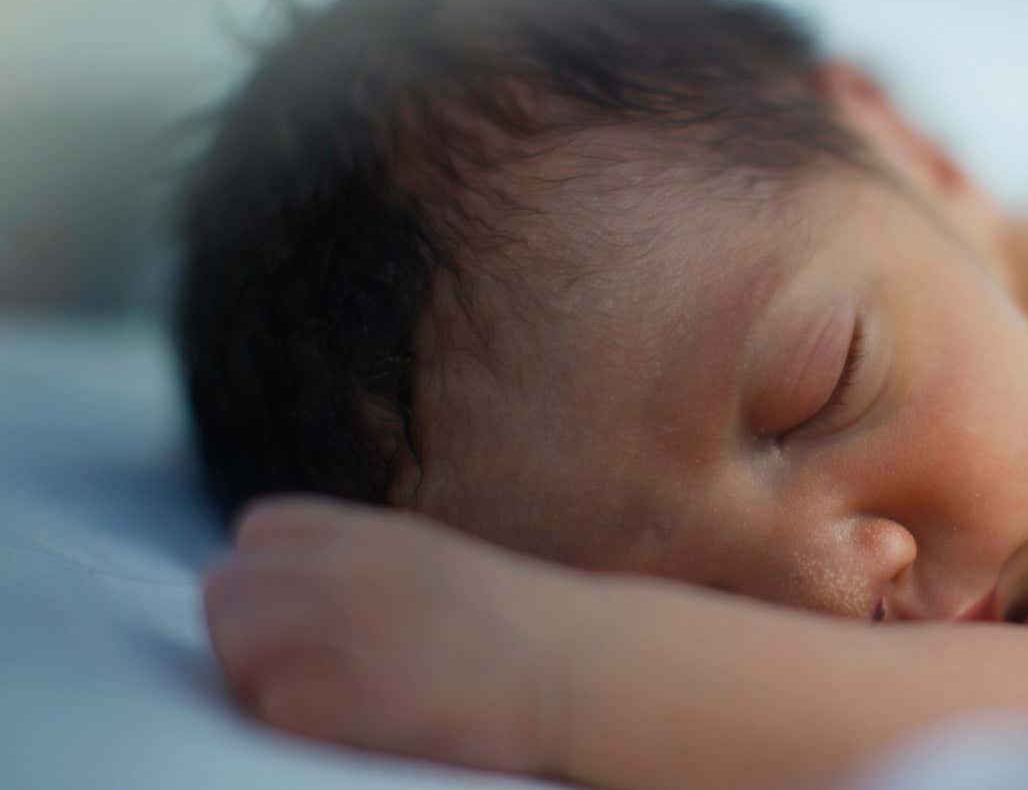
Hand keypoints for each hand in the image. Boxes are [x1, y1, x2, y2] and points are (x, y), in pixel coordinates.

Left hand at [203, 497, 573, 775]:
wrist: (581, 667)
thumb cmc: (518, 625)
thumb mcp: (432, 558)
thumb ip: (360, 561)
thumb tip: (289, 592)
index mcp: (372, 530)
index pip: (255, 529)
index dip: (259, 575)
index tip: (290, 612)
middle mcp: (350, 566)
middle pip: (225, 587)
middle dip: (242, 633)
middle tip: (289, 668)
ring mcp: (349, 625)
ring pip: (233, 643)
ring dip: (256, 677)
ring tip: (312, 697)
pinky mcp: (354, 693)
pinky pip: (271, 704)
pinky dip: (295, 718)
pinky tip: (344, 720)